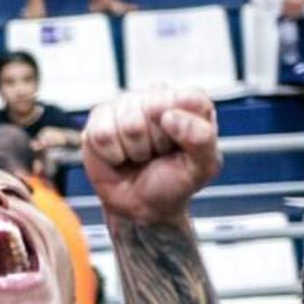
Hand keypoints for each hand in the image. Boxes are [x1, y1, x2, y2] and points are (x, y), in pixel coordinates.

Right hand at [81, 89, 224, 226]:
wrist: (140, 206)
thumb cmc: (173, 183)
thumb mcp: (202, 167)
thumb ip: (201, 138)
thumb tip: (168, 116)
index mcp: (190, 103)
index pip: (188, 99)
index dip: (183, 128)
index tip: (180, 147)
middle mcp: (157, 96)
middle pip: (155, 108)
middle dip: (157, 141)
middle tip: (158, 154)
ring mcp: (126, 104)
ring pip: (129, 123)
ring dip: (135, 150)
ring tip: (139, 156)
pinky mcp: (100, 117)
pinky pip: (103, 133)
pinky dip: (112, 154)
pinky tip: (119, 156)